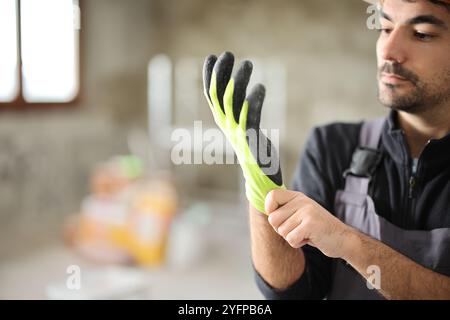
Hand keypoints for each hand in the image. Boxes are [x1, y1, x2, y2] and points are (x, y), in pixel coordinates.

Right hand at [202, 51, 284, 213]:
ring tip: (247, 63)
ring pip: (232, 102)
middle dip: (221, 73)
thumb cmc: (253, 149)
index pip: (211, 95)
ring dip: (238, 81)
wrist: (260, 177)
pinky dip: (254, 100)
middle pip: (218, 95)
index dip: (209, 75)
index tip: (211, 56)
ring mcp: (237, 132)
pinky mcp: (251, 139)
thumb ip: (239, 108)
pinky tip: (260, 86)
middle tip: (228, 54)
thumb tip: (237, 88)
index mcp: (223, 120)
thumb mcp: (242, 126)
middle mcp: (227, 124)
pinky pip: (250, 117)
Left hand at [266, 189, 351, 257]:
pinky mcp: (311, 224)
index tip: (279, 217)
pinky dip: (298, 243)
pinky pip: (291, 239)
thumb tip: (266, 210)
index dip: (269, 208)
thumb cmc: (317, 230)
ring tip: (306, 233)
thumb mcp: (301, 214)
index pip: (272, 195)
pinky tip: (310, 238)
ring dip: (292, 237)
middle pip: (273, 219)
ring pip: (282, 231)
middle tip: (297, 230)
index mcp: (297, 197)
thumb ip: (286, 210)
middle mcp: (302, 201)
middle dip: (281, 230)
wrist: (343, 239)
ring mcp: (307, 211)